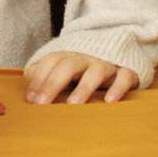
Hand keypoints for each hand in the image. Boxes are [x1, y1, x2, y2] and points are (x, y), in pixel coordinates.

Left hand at [24, 51, 140, 103]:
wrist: (121, 53)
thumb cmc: (83, 70)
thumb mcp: (63, 69)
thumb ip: (44, 76)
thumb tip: (30, 94)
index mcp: (70, 56)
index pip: (52, 61)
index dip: (40, 78)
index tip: (31, 99)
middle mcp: (88, 58)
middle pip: (69, 65)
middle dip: (53, 83)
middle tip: (42, 104)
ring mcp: (108, 64)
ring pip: (97, 70)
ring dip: (84, 86)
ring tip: (73, 104)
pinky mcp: (127, 71)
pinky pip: (125, 76)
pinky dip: (118, 87)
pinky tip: (109, 101)